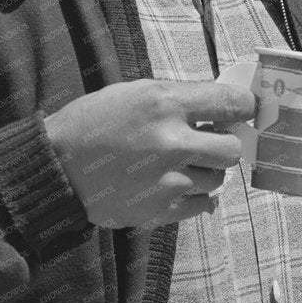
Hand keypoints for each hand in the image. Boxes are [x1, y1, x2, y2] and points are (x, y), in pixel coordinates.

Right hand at [44, 79, 255, 228]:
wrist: (56, 166)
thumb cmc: (94, 122)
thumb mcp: (135, 92)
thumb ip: (180, 99)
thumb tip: (221, 108)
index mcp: (166, 103)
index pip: (232, 103)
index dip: (245, 107)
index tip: (244, 110)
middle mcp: (173, 142)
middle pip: (232, 148)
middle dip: (224, 143)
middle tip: (208, 140)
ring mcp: (168, 180)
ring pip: (219, 179)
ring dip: (208, 170)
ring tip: (183, 163)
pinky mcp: (160, 209)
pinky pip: (203, 205)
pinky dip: (197, 196)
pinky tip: (178, 184)